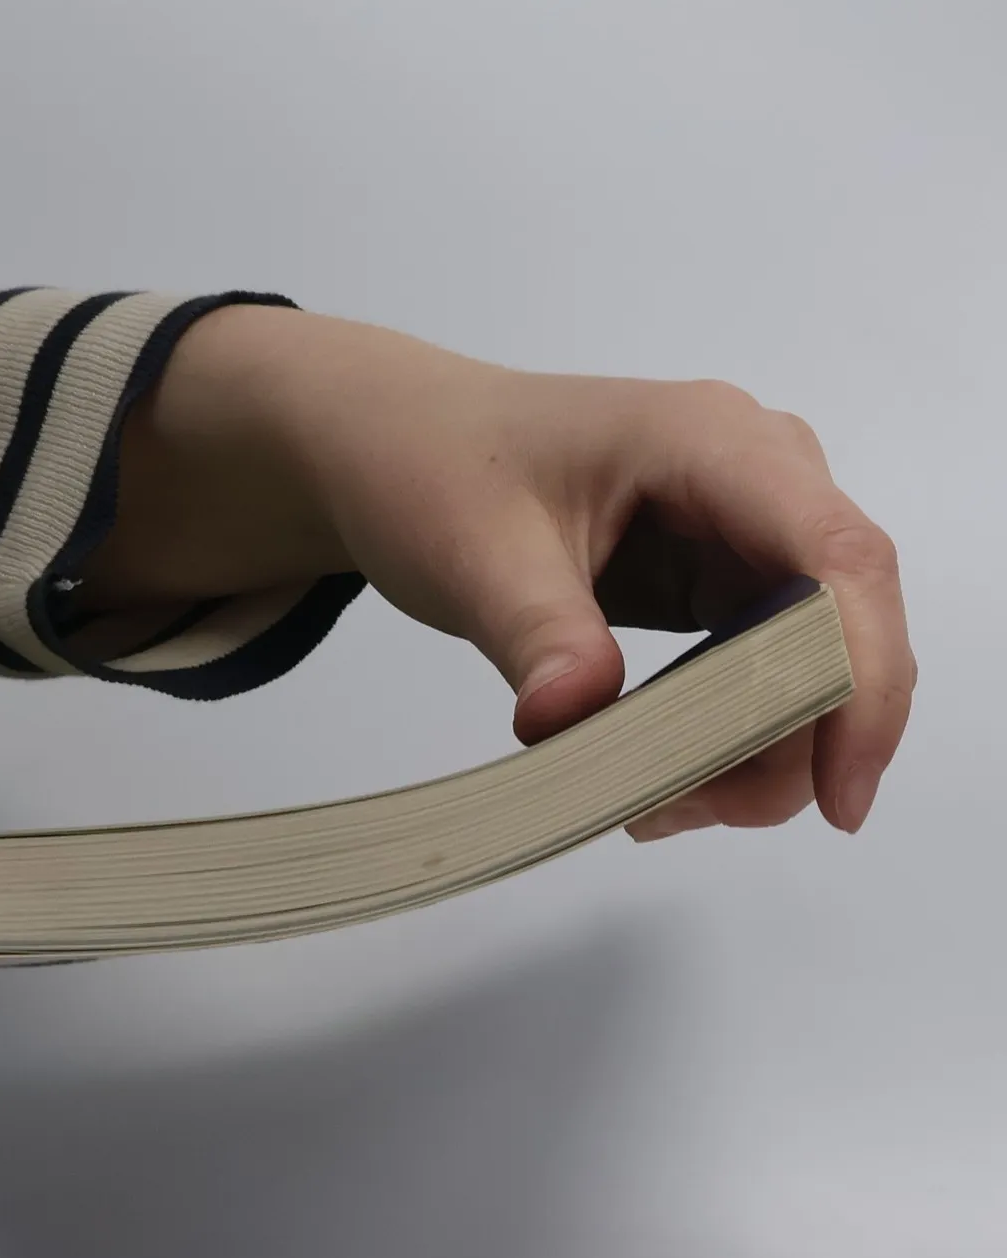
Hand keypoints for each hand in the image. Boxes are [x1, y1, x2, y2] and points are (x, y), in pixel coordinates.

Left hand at [91, 306, 912, 835]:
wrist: (395, 449)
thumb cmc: (434, 467)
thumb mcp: (474, 552)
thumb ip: (538, 634)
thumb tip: (576, 719)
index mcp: (713, 441)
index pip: (839, 561)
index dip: (861, 681)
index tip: (837, 793)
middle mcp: (759, 480)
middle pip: (838, 630)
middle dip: (784, 743)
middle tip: (667, 815)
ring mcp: (745, 534)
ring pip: (807, 669)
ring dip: (748, 755)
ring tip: (638, 805)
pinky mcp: (719, 583)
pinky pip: (760, 677)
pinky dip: (719, 740)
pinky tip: (648, 777)